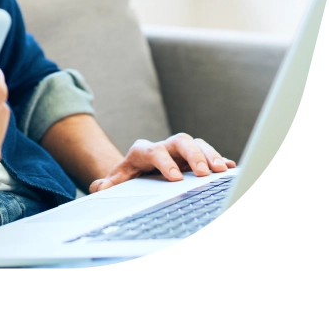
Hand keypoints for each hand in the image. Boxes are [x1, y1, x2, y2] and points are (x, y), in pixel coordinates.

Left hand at [89, 133, 234, 192]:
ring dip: (211, 156)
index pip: (155, 151)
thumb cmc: (129, 176)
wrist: (139, 170)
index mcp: (144, 150)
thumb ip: (109, 184)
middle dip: (193, 155)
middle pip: (181, 141)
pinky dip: (221, 160)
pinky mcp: (195, 157)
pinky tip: (231, 169)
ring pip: (198, 144)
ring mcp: (181, 151)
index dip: (165, 163)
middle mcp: (165, 146)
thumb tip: (98, 187)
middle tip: (204, 172)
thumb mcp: (117, 180)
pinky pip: (210, 154)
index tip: (175, 178)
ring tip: (222, 170)